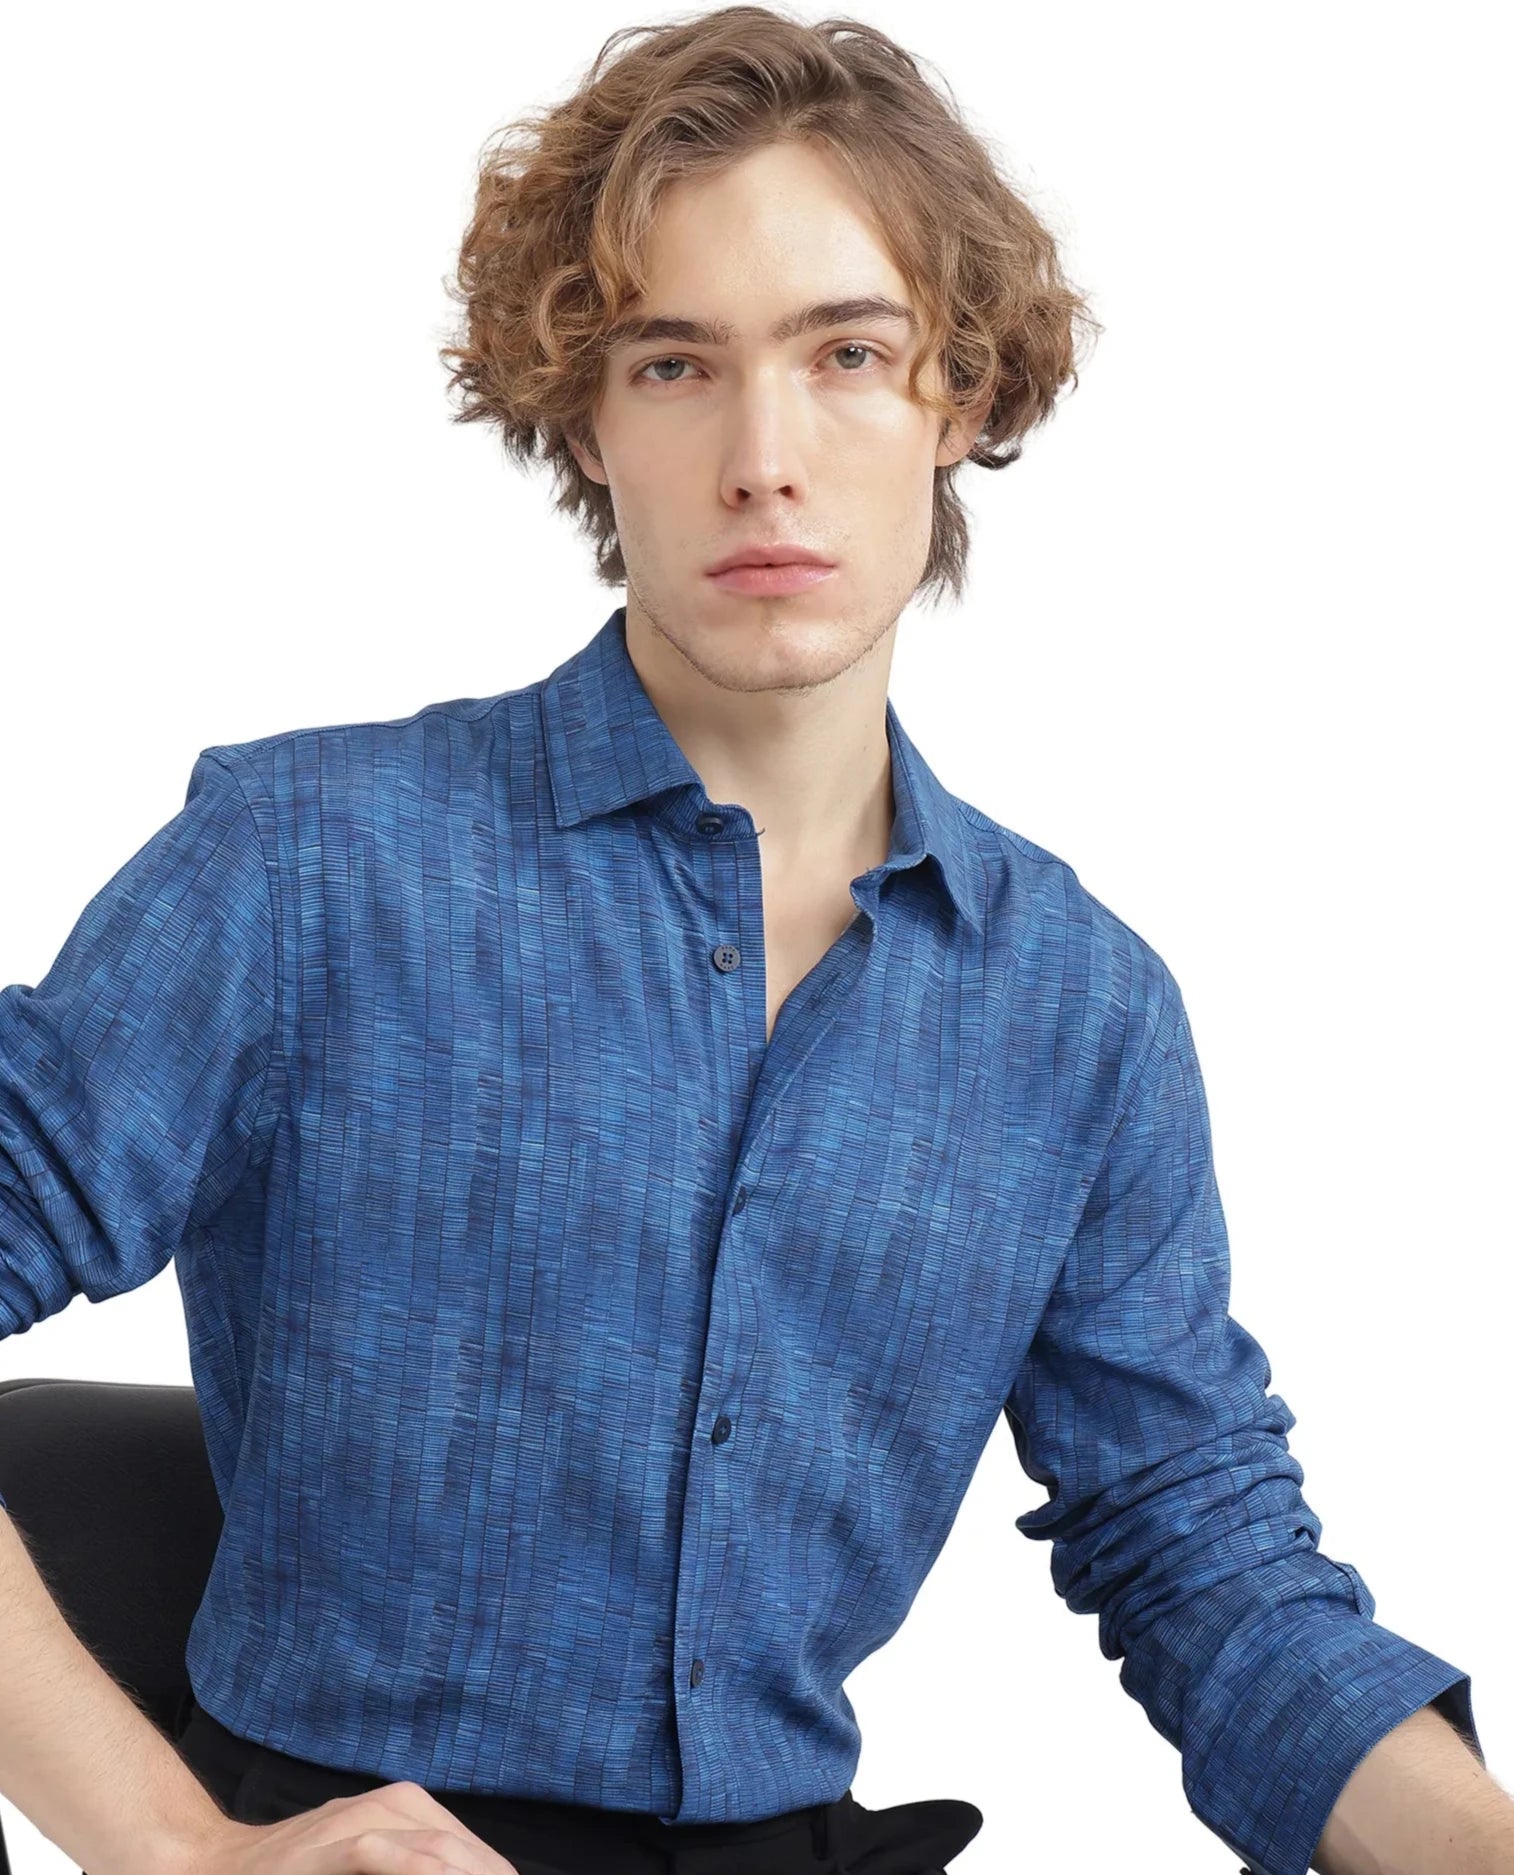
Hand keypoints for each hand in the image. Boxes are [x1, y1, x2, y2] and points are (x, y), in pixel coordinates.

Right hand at [171, 1780, 523, 1874]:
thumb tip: (470, 1872)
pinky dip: (415, 1871)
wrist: (219, 1867)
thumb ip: (412, 1865)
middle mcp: (391, 1807)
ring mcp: (357, 1822)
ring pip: (433, 1850)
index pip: (474, 1854)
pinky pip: (378, 1855)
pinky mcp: (329, 1846)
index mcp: (408, 1811)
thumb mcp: (367, 1863)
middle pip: (462, 1852)